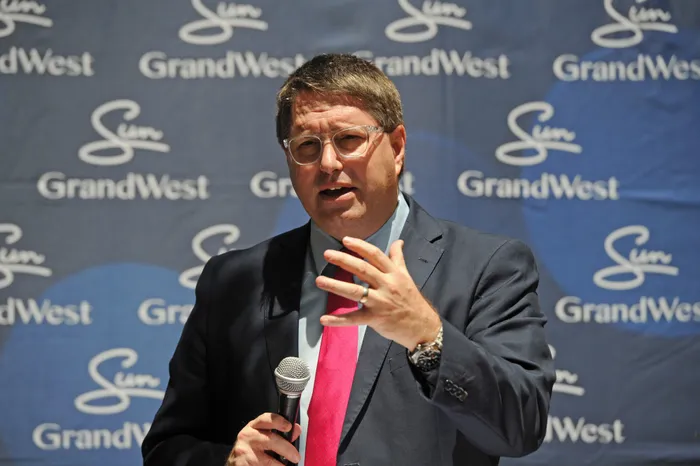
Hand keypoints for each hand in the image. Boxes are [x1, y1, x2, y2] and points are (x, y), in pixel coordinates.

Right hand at [227, 413, 301, 464]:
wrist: (236, 463)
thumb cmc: (251, 449)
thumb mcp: (263, 437)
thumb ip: (280, 433)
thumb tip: (296, 430)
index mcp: (253, 427)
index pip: (265, 419)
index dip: (278, 421)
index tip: (289, 427)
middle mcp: (247, 437)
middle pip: (270, 440)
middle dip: (286, 449)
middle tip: (295, 457)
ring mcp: (244, 452)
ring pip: (267, 460)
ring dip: (280, 465)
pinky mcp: (242, 465)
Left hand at [316, 237, 441, 350]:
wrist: (422, 326)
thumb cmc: (412, 300)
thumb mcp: (406, 276)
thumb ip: (398, 258)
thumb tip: (398, 241)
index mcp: (393, 273)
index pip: (375, 255)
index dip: (360, 246)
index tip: (345, 240)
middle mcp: (386, 285)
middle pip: (363, 269)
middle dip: (344, 260)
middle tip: (327, 254)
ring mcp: (380, 302)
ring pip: (356, 291)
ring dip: (336, 285)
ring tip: (319, 280)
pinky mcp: (375, 319)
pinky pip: (354, 318)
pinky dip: (339, 319)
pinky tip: (323, 319)